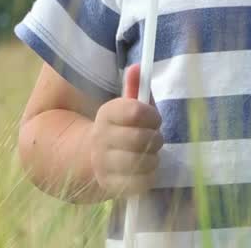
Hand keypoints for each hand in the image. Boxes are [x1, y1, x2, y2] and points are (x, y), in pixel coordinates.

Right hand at [89, 63, 163, 197]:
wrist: (95, 158)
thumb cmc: (122, 128)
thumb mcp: (127, 106)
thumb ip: (135, 87)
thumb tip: (138, 66)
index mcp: (106, 114)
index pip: (135, 111)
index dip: (152, 115)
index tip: (155, 118)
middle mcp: (101, 138)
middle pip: (141, 138)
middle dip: (156, 138)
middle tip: (155, 138)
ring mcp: (103, 163)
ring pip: (142, 161)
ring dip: (153, 157)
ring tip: (150, 154)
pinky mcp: (110, 185)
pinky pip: (141, 183)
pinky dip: (149, 176)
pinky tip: (145, 169)